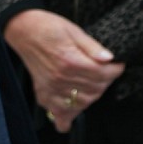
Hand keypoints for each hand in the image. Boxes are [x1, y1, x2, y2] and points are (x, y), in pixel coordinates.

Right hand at [3, 9, 124, 132]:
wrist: (24, 31)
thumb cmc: (48, 27)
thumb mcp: (74, 30)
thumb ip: (92, 47)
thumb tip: (109, 58)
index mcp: (70, 61)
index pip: (102, 74)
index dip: (115, 70)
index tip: (118, 65)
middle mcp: (60, 79)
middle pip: (95, 90)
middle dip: (106, 82)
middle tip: (107, 73)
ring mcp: (51, 89)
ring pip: (82, 103)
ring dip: (92, 95)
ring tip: (94, 84)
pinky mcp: (43, 94)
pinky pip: (59, 114)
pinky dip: (68, 116)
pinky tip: (74, 108)